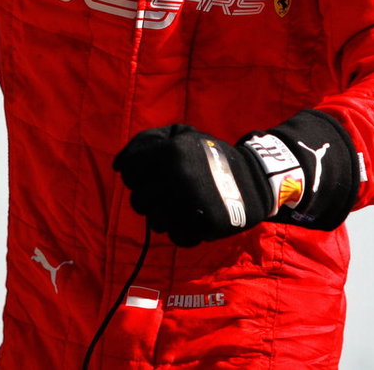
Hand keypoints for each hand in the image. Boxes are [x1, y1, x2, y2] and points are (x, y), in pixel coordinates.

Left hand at [112, 110, 356, 247]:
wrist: (255, 178)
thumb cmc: (210, 155)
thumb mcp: (181, 135)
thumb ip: (146, 143)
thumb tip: (118, 165)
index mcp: (169, 151)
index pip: (128, 171)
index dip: (137, 175)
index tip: (152, 175)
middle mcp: (176, 177)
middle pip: (138, 201)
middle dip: (150, 199)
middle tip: (170, 193)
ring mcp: (189, 203)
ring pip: (155, 223)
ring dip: (166, 218)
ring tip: (183, 207)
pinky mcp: (203, 226)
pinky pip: (177, 238)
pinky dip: (184, 233)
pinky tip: (195, 219)